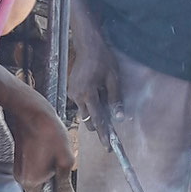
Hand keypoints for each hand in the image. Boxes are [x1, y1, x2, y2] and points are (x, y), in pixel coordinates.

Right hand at [6, 89, 74, 191]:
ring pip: (36, 182)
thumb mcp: (65, 161)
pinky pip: (32, 172)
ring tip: (59, 161)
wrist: (32, 111)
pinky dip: (43, 169)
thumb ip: (65, 184)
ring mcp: (19, 169)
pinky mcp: (19, 159)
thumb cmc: (50, 134)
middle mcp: (21, 178)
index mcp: (31, 182)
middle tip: (66, 176)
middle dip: (53, 190)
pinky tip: (52, 154)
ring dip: (49, 178)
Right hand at [68, 19, 121, 146]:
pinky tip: (95, 91)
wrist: (88, 45)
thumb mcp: (114, 79)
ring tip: (101, 100)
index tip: (108, 146)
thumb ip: (115, 99)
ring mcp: (72, 93)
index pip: (97, 120)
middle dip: (98, 125)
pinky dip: (88, 103)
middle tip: (109, 128)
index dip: (103, 134)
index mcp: (88, 93)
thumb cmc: (103, 60)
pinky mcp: (71, 89)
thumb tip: (119, 117)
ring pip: (84, 113)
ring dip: (93, 113)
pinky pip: (81, 103)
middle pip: (88, 120)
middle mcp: (77, 95)